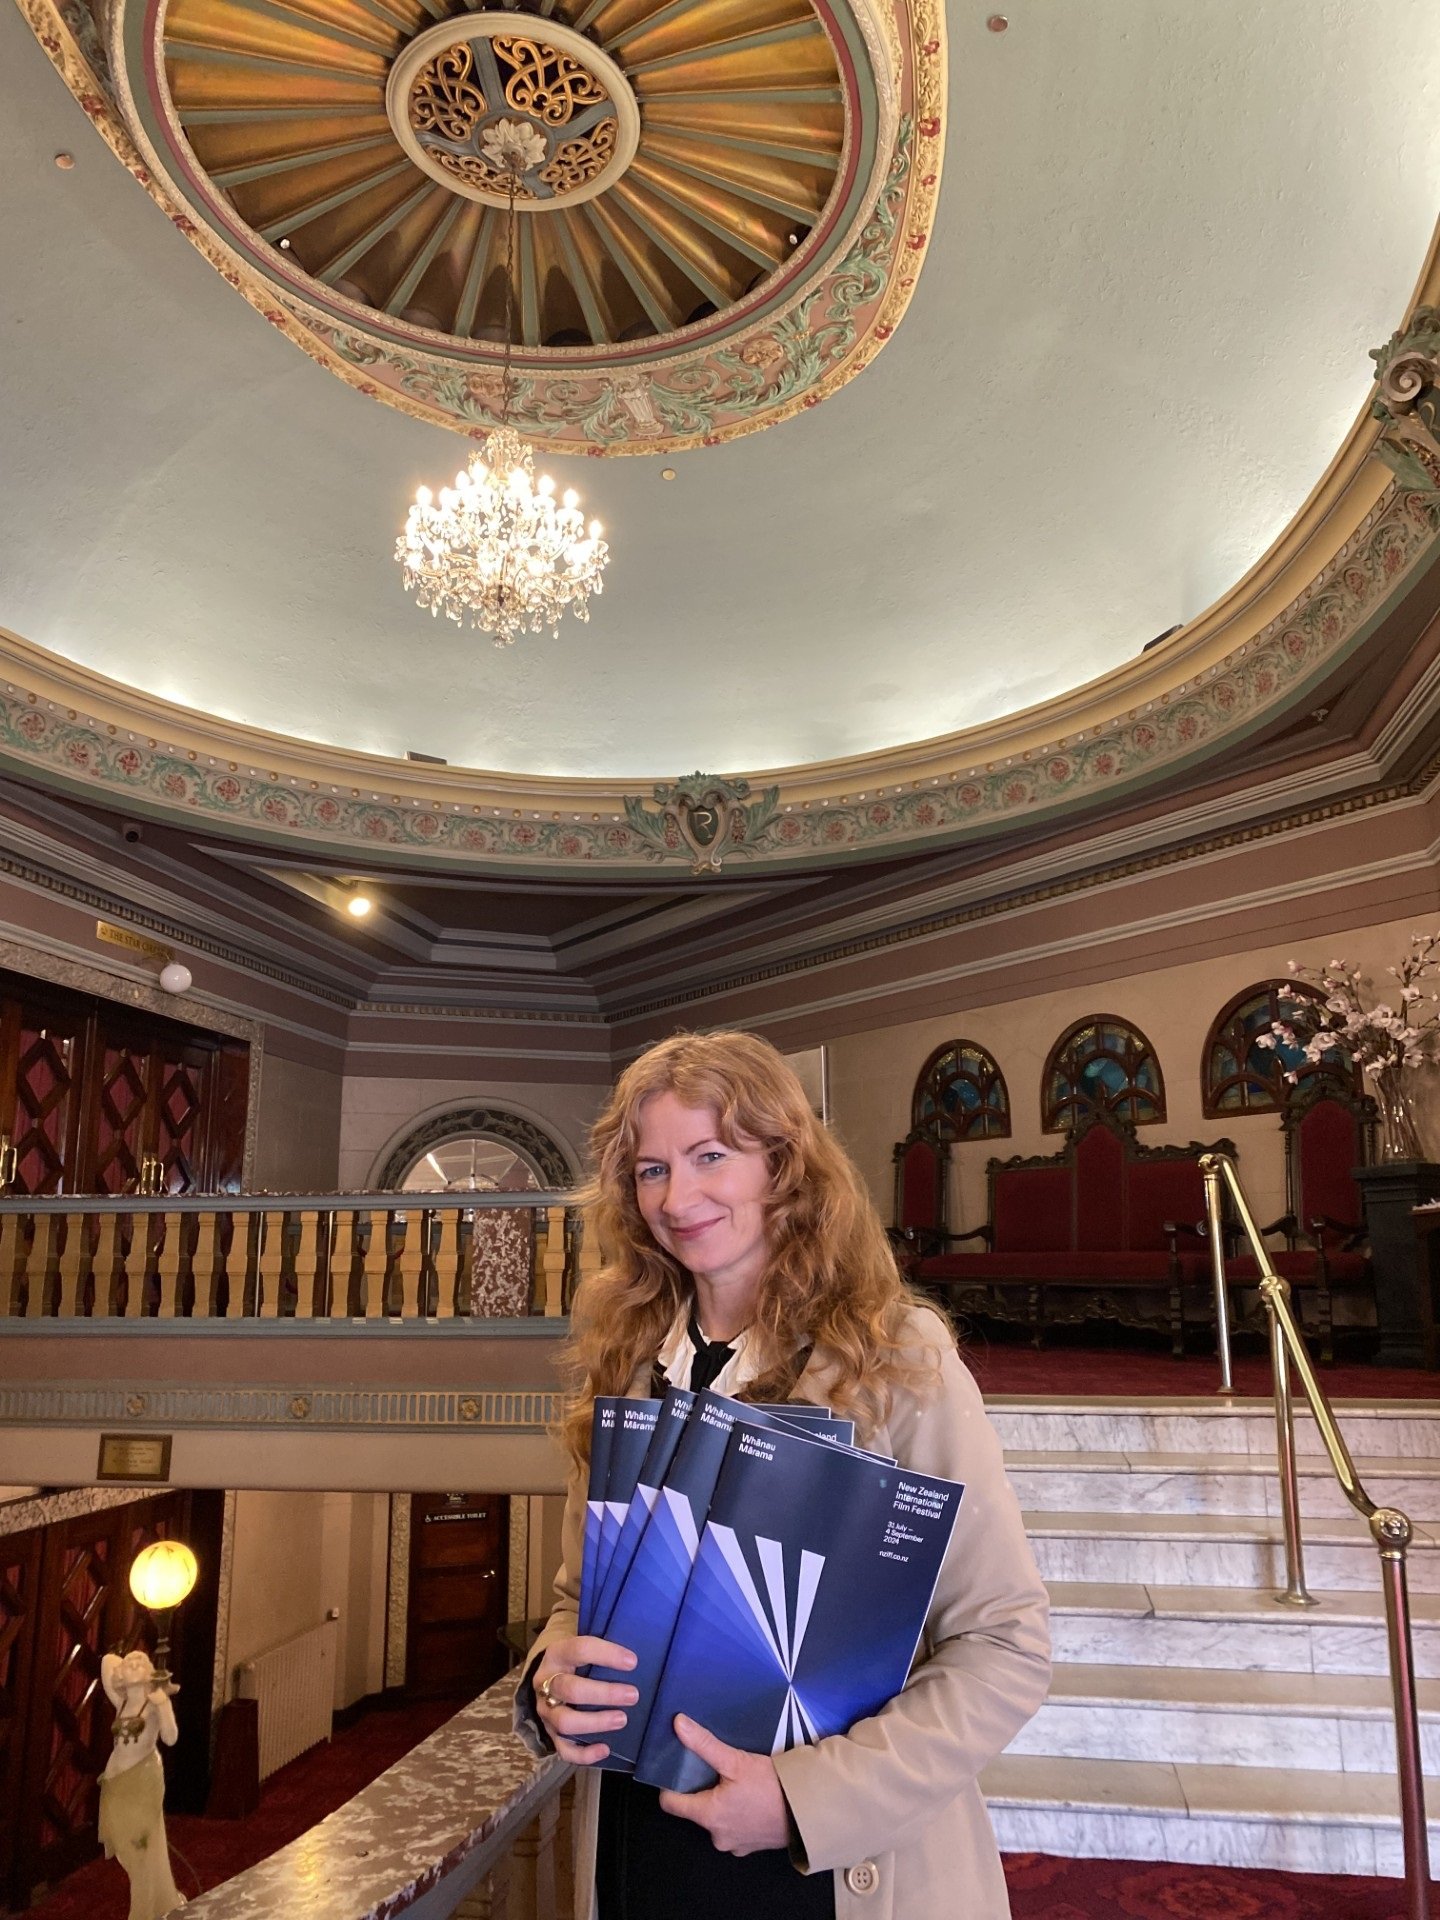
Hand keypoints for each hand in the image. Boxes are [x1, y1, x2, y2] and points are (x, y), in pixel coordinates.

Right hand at [531, 1635, 637, 1765]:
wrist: (548, 1676)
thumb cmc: (576, 1660)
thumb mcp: (583, 1647)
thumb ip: (604, 1650)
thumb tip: (636, 1657)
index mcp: (557, 1654)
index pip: (579, 1650)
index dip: (606, 1655)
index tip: (632, 1662)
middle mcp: (546, 1683)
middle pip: (570, 1689)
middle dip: (604, 1694)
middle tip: (633, 1695)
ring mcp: (546, 1711)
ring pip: (565, 1721)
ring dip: (596, 1722)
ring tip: (622, 1719)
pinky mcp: (550, 1734)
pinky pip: (563, 1750)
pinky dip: (584, 1754)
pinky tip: (605, 1749)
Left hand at [658, 1716, 789, 1855]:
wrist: (808, 1811)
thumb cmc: (770, 1787)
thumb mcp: (736, 1761)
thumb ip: (705, 1744)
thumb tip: (678, 1724)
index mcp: (708, 1816)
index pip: (670, 1804)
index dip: (670, 1784)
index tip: (677, 1769)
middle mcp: (717, 1836)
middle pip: (696, 1809)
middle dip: (702, 1790)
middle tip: (714, 1769)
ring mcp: (735, 1844)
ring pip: (716, 1818)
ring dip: (722, 1802)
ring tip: (735, 1782)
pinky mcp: (751, 1846)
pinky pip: (735, 1827)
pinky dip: (738, 1813)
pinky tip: (750, 1798)